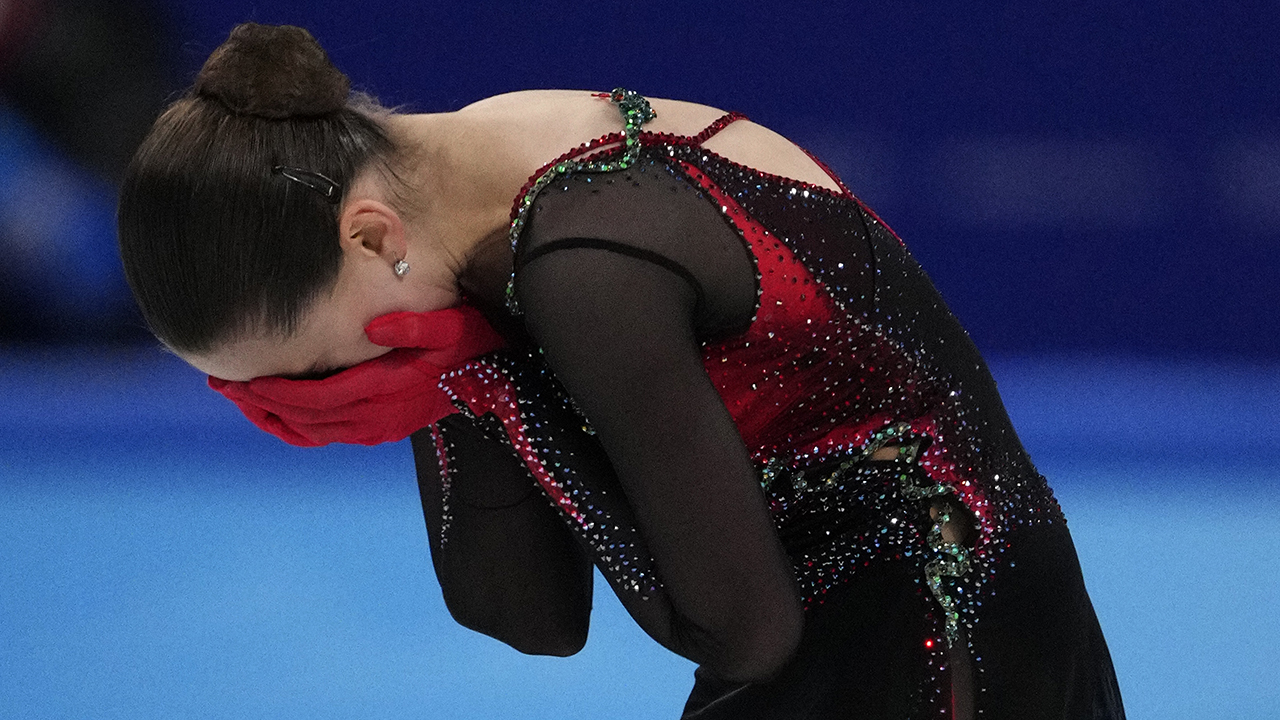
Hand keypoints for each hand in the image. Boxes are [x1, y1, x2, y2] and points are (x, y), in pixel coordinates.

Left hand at [208, 305, 504, 445]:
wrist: (496, 374)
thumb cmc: (471, 340)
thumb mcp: (451, 325)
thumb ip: (413, 326)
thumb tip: (372, 329)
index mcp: (387, 389)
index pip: (315, 395)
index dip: (273, 390)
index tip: (239, 376)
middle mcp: (377, 417)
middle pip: (304, 417)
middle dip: (260, 402)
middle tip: (223, 384)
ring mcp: (378, 429)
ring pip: (311, 432)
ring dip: (272, 417)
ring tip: (240, 398)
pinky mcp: (381, 431)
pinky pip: (327, 437)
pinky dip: (296, 429)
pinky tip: (276, 414)